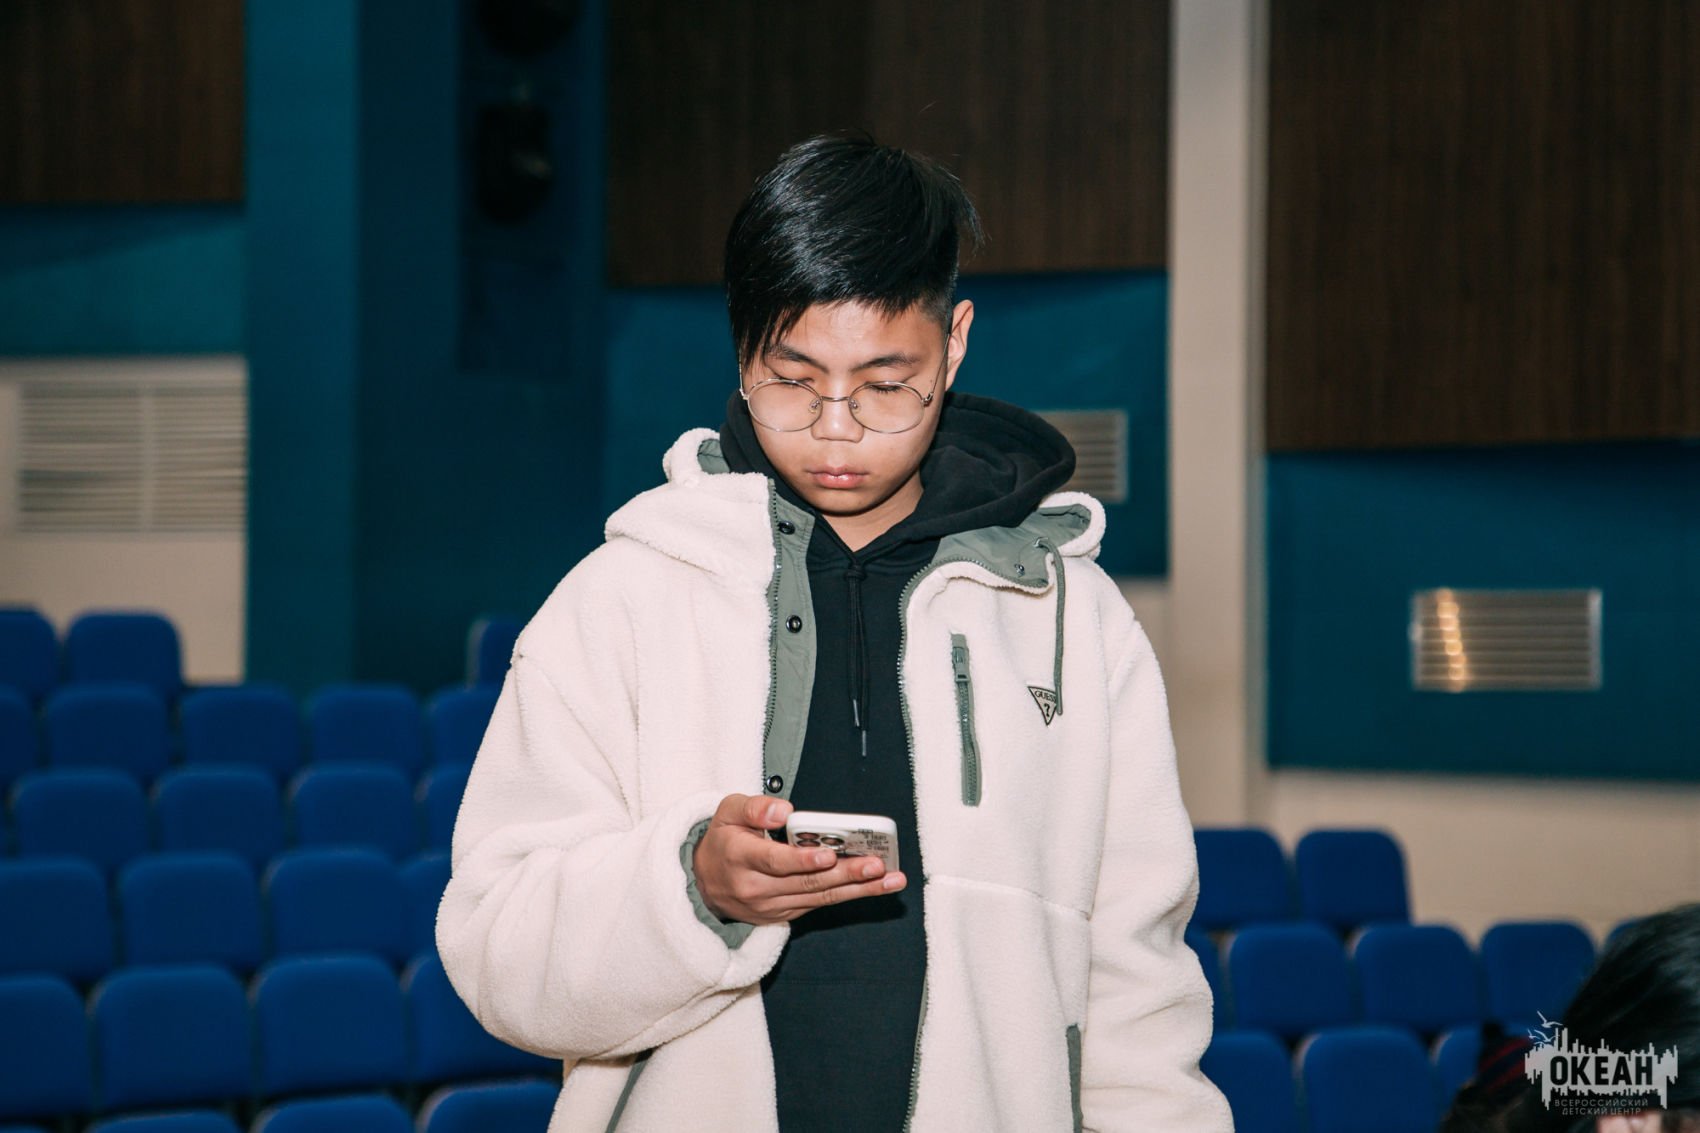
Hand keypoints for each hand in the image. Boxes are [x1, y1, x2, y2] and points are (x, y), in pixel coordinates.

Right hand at [692, 794, 906, 925]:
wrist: (706, 883)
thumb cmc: (724, 839)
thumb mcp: (728, 812)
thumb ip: (755, 807)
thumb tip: (784, 811)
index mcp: (739, 857)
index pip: (774, 861)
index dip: (802, 860)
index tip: (828, 855)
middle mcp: (755, 888)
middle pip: (806, 883)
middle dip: (845, 874)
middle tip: (876, 865)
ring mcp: (771, 906)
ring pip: (819, 898)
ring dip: (858, 889)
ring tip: (890, 879)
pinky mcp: (785, 914)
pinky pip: (820, 905)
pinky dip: (850, 895)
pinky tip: (876, 886)